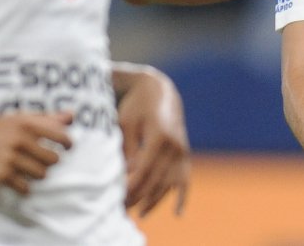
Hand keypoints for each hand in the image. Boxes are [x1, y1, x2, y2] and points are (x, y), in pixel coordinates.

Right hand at [0, 112, 72, 195]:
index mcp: (27, 124)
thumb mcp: (19, 118)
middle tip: (41, 160)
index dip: (67, 143)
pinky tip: (20, 182)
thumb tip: (72, 116)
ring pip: (42, 174)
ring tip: (29, 170)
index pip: (61, 135)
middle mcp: (21, 140)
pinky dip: (25, 188)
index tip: (66, 148)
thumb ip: (46, 118)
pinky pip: (25, 187)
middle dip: (49, 162)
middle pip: (53, 159)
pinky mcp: (1, 175)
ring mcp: (11, 158)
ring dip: (38, 174)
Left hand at [117, 68, 190, 215]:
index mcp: (160, 135)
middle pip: (156, 179)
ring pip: (169, 183)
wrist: (160, 91)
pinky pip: (185, 179)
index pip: (144, 169)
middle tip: (121, 209)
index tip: (118, 198)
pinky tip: (177, 213)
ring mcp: (182, 150)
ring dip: (154, 200)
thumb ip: (127, 150)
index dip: (132, 186)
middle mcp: (175, 145)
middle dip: (139, 196)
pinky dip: (182, 196)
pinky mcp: (184, 153)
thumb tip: (126, 175)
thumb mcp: (126, 123)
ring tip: (138, 213)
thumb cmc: (137, 106)